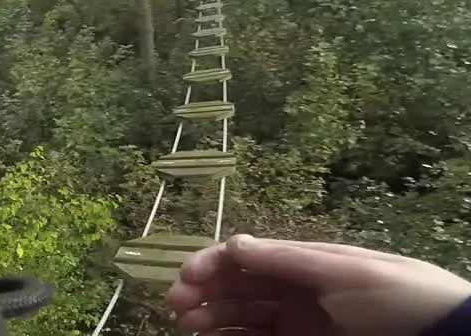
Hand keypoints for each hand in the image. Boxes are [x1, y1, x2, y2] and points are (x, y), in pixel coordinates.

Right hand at [167, 235, 470, 335]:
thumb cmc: (396, 296)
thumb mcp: (341, 272)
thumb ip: (286, 259)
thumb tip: (233, 243)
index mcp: (303, 262)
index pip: (245, 257)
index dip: (212, 263)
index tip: (186, 278)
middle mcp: (295, 289)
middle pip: (237, 287)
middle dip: (202, 292)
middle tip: (174, 307)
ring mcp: (299, 321)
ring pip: (241, 317)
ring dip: (210, 318)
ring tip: (186, 327)